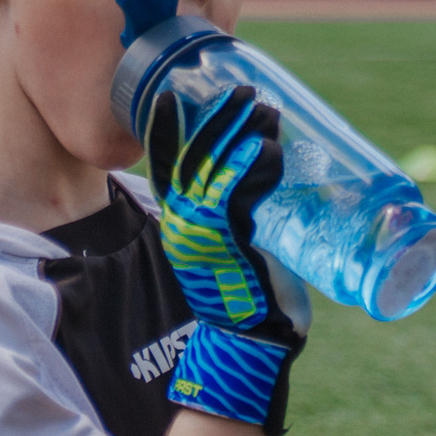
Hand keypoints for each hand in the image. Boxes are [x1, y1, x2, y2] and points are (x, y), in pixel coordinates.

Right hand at [147, 87, 305, 434]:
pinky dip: (251, 169)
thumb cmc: (250, 300)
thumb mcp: (236, 249)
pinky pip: (237, 197)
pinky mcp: (228, 243)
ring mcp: (203, 234)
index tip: (170, 95)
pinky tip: (266, 146)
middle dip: (215, 120)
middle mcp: (184, 225)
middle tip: (241, 90)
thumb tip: (271, 180)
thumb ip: (242, 217)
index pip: (168, 167)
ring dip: (240, 134)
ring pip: (217, 171)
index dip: (165, 130)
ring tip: (263, 107)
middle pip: (194, 158)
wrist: (249, 344)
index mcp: (181, 224)